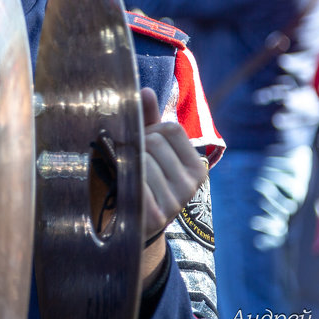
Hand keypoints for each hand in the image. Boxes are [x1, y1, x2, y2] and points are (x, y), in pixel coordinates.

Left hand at [139, 88, 208, 283]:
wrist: (129, 227)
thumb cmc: (139, 180)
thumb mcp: (148, 151)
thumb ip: (147, 122)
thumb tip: (145, 90)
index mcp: (197, 166)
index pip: (171, 128)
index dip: (149, 131)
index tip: (141, 146)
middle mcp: (191, 185)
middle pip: (155, 142)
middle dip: (135, 146)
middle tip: (126, 162)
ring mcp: (175, 202)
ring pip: (143, 159)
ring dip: (125, 163)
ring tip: (123, 176)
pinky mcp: (155, 216)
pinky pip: (135, 181)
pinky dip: (122, 180)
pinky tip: (121, 189)